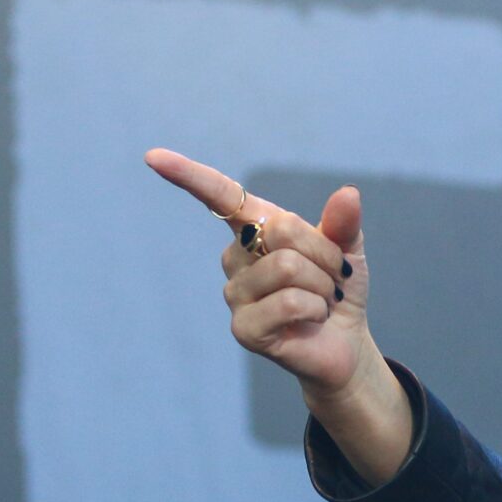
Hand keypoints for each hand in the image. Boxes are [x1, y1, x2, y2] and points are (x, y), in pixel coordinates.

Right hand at [144, 148, 412, 484]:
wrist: (344, 344)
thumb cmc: (336, 290)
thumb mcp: (347, 248)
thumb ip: (344, 222)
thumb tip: (348, 193)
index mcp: (254, 228)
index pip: (219, 196)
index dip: (188, 175)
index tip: (153, 157)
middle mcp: (235, 257)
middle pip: (283, 230)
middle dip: (325, 253)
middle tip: (331, 278)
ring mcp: (235, 294)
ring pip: (288, 267)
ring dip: (323, 285)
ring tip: (322, 301)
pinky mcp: (243, 329)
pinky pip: (289, 302)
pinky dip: (315, 309)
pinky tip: (312, 319)